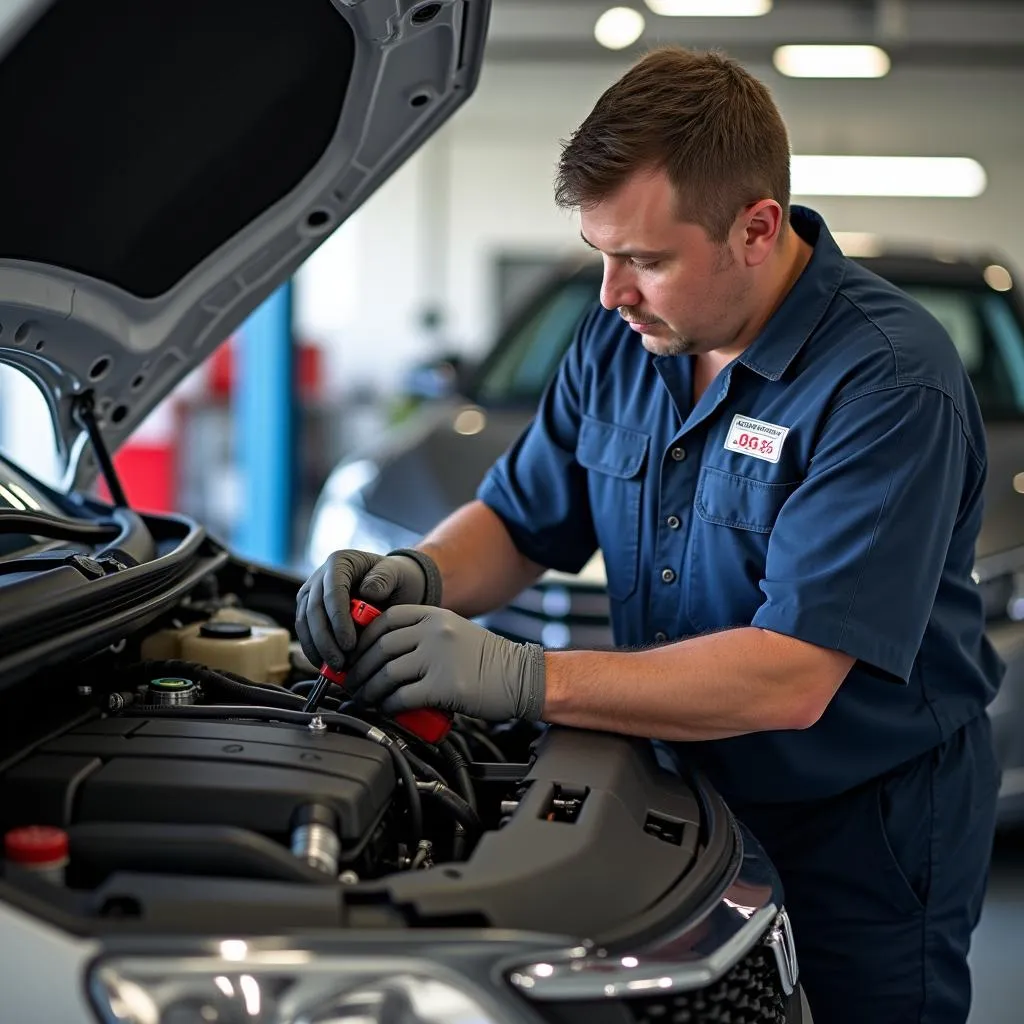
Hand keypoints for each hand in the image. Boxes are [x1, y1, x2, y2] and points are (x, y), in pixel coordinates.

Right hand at [295, 549, 440, 669]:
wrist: (393, 587)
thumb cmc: (396, 579)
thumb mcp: (398, 574)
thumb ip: (385, 578)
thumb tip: (367, 591)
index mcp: (340, 562)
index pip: (332, 591)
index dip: (338, 619)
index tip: (350, 644)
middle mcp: (320, 576)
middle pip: (313, 609)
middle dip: (325, 640)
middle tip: (340, 663)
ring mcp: (311, 594)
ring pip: (304, 623)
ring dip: (317, 648)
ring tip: (334, 668)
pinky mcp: (309, 612)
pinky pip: (305, 632)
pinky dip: (314, 650)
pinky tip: (326, 667)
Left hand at [346, 606, 545, 721]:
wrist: (521, 677)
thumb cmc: (487, 661)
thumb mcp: (453, 632)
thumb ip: (423, 636)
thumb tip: (381, 655)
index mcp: (435, 615)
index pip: (386, 620)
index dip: (363, 638)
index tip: (353, 655)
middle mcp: (435, 632)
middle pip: (380, 647)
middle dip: (359, 668)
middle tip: (351, 683)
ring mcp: (439, 658)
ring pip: (387, 673)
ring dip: (370, 690)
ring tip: (365, 699)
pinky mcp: (444, 687)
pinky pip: (403, 696)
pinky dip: (388, 705)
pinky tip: (387, 709)